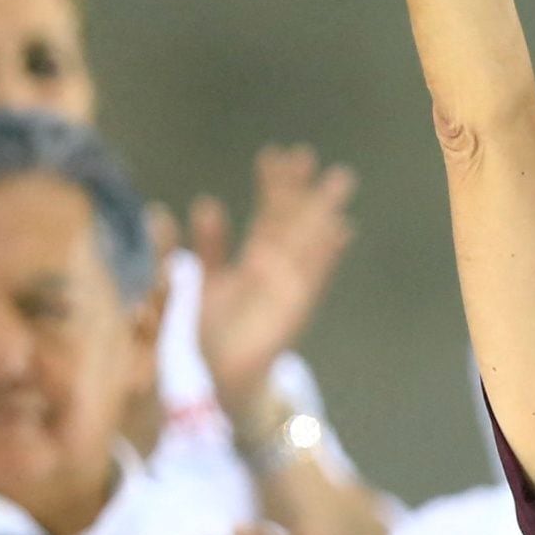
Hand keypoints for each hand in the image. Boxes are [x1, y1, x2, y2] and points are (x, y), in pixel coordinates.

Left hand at [193, 146, 359, 421]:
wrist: (224, 380)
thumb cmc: (216, 333)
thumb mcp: (205, 282)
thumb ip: (207, 247)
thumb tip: (193, 204)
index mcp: (256, 259)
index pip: (269, 214)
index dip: (273, 185)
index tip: (274, 154)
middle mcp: (279, 268)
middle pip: (294, 220)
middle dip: (301, 189)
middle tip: (307, 154)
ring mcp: (290, 286)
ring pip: (309, 240)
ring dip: (324, 210)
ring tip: (340, 180)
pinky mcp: (295, 308)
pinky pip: (314, 276)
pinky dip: (327, 254)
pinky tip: (341, 229)